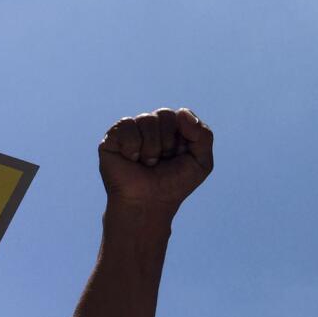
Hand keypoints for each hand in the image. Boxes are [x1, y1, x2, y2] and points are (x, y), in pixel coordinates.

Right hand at [99, 108, 213, 217]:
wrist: (149, 204)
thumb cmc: (174, 184)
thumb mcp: (201, 163)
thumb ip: (204, 136)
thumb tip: (181, 112)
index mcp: (173, 129)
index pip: (182, 114)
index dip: (185, 135)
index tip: (181, 154)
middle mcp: (152, 126)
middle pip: (165, 114)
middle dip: (168, 142)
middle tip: (163, 160)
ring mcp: (132, 130)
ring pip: (146, 120)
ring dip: (152, 148)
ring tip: (148, 163)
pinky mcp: (113, 137)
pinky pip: (127, 126)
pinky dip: (133, 147)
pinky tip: (132, 159)